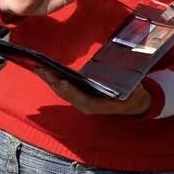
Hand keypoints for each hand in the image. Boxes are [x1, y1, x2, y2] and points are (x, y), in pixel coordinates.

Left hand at [34, 68, 150, 115]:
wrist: (134, 103)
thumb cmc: (132, 94)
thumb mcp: (133, 90)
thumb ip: (126, 85)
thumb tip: (118, 72)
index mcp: (99, 106)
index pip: (82, 99)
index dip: (72, 91)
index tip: (63, 81)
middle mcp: (87, 106)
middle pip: (67, 94)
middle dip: (53, 82)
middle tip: (42, 69)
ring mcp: (82, 102)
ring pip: (63, 92)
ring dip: (50, 80)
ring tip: (39, 67)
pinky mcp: (79, 97)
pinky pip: (64, 89)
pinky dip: (55, 80)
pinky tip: (47, 71)